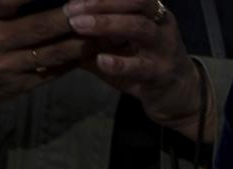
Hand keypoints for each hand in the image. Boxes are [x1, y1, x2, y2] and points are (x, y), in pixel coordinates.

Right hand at [0, 0, 87, 117]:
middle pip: (40, 26)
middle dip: (74, 14)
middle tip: (98, 3)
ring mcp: (5, 68)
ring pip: (53, 52)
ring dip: (84, 39)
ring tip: (107, 26)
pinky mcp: (18, 86)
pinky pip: (54, 70)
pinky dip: (77, 58)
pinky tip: (95, 47)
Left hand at [65, 0, 201, 132]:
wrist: (174, 95)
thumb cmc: (140, 66)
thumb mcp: (116, 48)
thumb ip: (93, 39)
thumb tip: (58, 31)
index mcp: (151, 13)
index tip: (73, 2)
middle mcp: (161, 24)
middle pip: (137, 3)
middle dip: (103, 4)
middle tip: (71, 10)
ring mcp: (163, 48)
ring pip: (140, 28)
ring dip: (107, 24)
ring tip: (79, 25)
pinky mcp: (160, 74)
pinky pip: (140, 66)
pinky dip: (119, 63)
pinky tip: (100, 60)